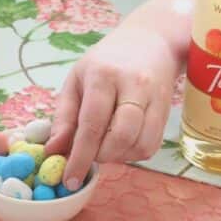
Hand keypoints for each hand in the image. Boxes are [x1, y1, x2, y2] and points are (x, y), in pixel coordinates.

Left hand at [45, 25, 179, 188]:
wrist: (151, 41)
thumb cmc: (105, 63)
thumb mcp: (76, 81)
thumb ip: (63, 117)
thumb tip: (53, 151)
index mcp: (103, 75)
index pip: (92, 123)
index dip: (80, 156)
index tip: (70, 179)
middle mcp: (133, 85)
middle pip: (120, 136)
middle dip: (101, 156)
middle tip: (89, 156)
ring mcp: (155, 98)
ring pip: (140, 144)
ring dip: (118, 157)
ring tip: (104, 147)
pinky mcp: (167, 111)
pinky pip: (152, 145)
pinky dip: (133, 154)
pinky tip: (121, 143)